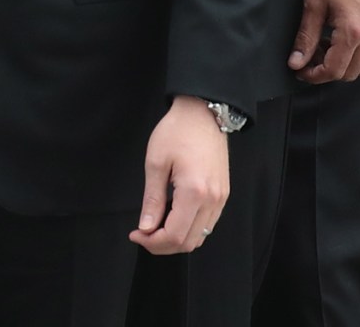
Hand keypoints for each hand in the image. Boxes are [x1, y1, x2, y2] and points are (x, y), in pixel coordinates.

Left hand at [130, 96, 227, 254]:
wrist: (202, 114)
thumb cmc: (176, 132)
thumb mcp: (155, 163)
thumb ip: (152, 199)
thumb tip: (145, 228)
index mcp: (194, 192)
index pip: (175, 235)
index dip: (152, 242)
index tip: (135, 234)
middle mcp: (213, 200)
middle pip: (189, 242)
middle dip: (163, 245)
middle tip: (142, 234)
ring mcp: (221, 199)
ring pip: (200, 236)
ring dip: (176, 238)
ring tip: (155, 227)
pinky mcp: (223, 195)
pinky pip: (207, 224)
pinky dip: (189, 228)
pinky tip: (172, 217)